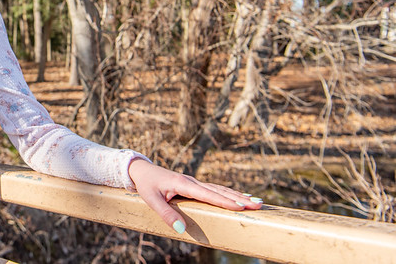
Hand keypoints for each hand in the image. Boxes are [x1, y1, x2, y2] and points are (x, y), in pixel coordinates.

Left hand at [127, 159, 262, 233]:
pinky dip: (230, 193)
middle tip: (258, 205)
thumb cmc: (146, 185)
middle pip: (219, 191)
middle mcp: (192, 181)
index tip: (240, 205)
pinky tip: (241, 196)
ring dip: (238, 195)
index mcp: (183, 183)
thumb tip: (181, 230)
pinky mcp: (195, 185)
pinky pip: (215, 189)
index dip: (224, 200)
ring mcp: (195, 182)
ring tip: (257, 202)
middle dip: (238, 198)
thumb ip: (166, 214)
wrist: (142, 170)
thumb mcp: (151, 200)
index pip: (207, 193)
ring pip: (220, 189)